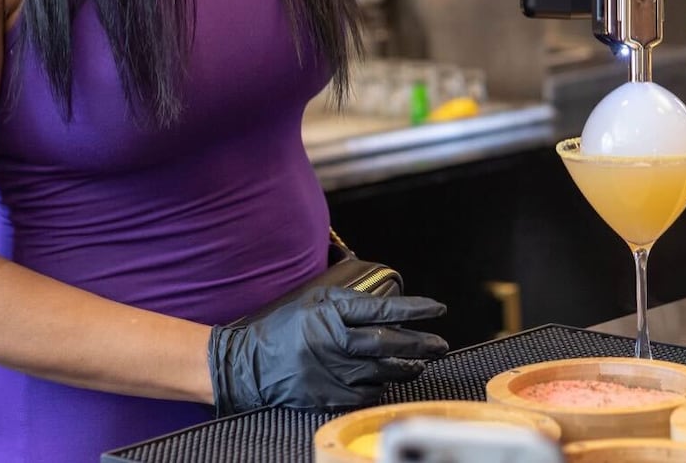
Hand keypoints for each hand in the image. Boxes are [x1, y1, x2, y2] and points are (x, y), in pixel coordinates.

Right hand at [208, 287, 448, 413]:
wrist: (245, 364)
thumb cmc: (280, 326)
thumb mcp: (311, 297)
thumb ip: (346, 297)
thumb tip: (379, 290)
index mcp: (330, 311)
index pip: (384, 309)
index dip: (416, 309)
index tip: (438, 309)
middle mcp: (333, 341)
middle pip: (390, 344)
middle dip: (421, 344)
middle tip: (440, 344)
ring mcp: (330, 371)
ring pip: (383, 371)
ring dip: (407, 368)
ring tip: (421, 363)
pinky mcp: (326, 395)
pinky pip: (366, 392)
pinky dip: (382, 385)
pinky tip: (390, 380)